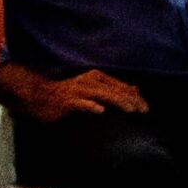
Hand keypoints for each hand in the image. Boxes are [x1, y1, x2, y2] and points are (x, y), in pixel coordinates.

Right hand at [16, 68, 149, 122]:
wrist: (40, 96)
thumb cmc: (69, 94)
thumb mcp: (93, 89)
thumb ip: (113, 89)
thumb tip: (134, 90)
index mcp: (96, 77)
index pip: (120, 86)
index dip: (135, 97)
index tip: (147, 108)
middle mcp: (89, 81)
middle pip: (114, 90)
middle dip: (131, 100)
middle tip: (145, 110)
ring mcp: (78, 90)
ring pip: (102, 95)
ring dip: (117, 101)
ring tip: (130, 110)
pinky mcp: (68, 101)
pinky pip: (81, 103)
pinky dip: (91, 106)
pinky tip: (100, 110)